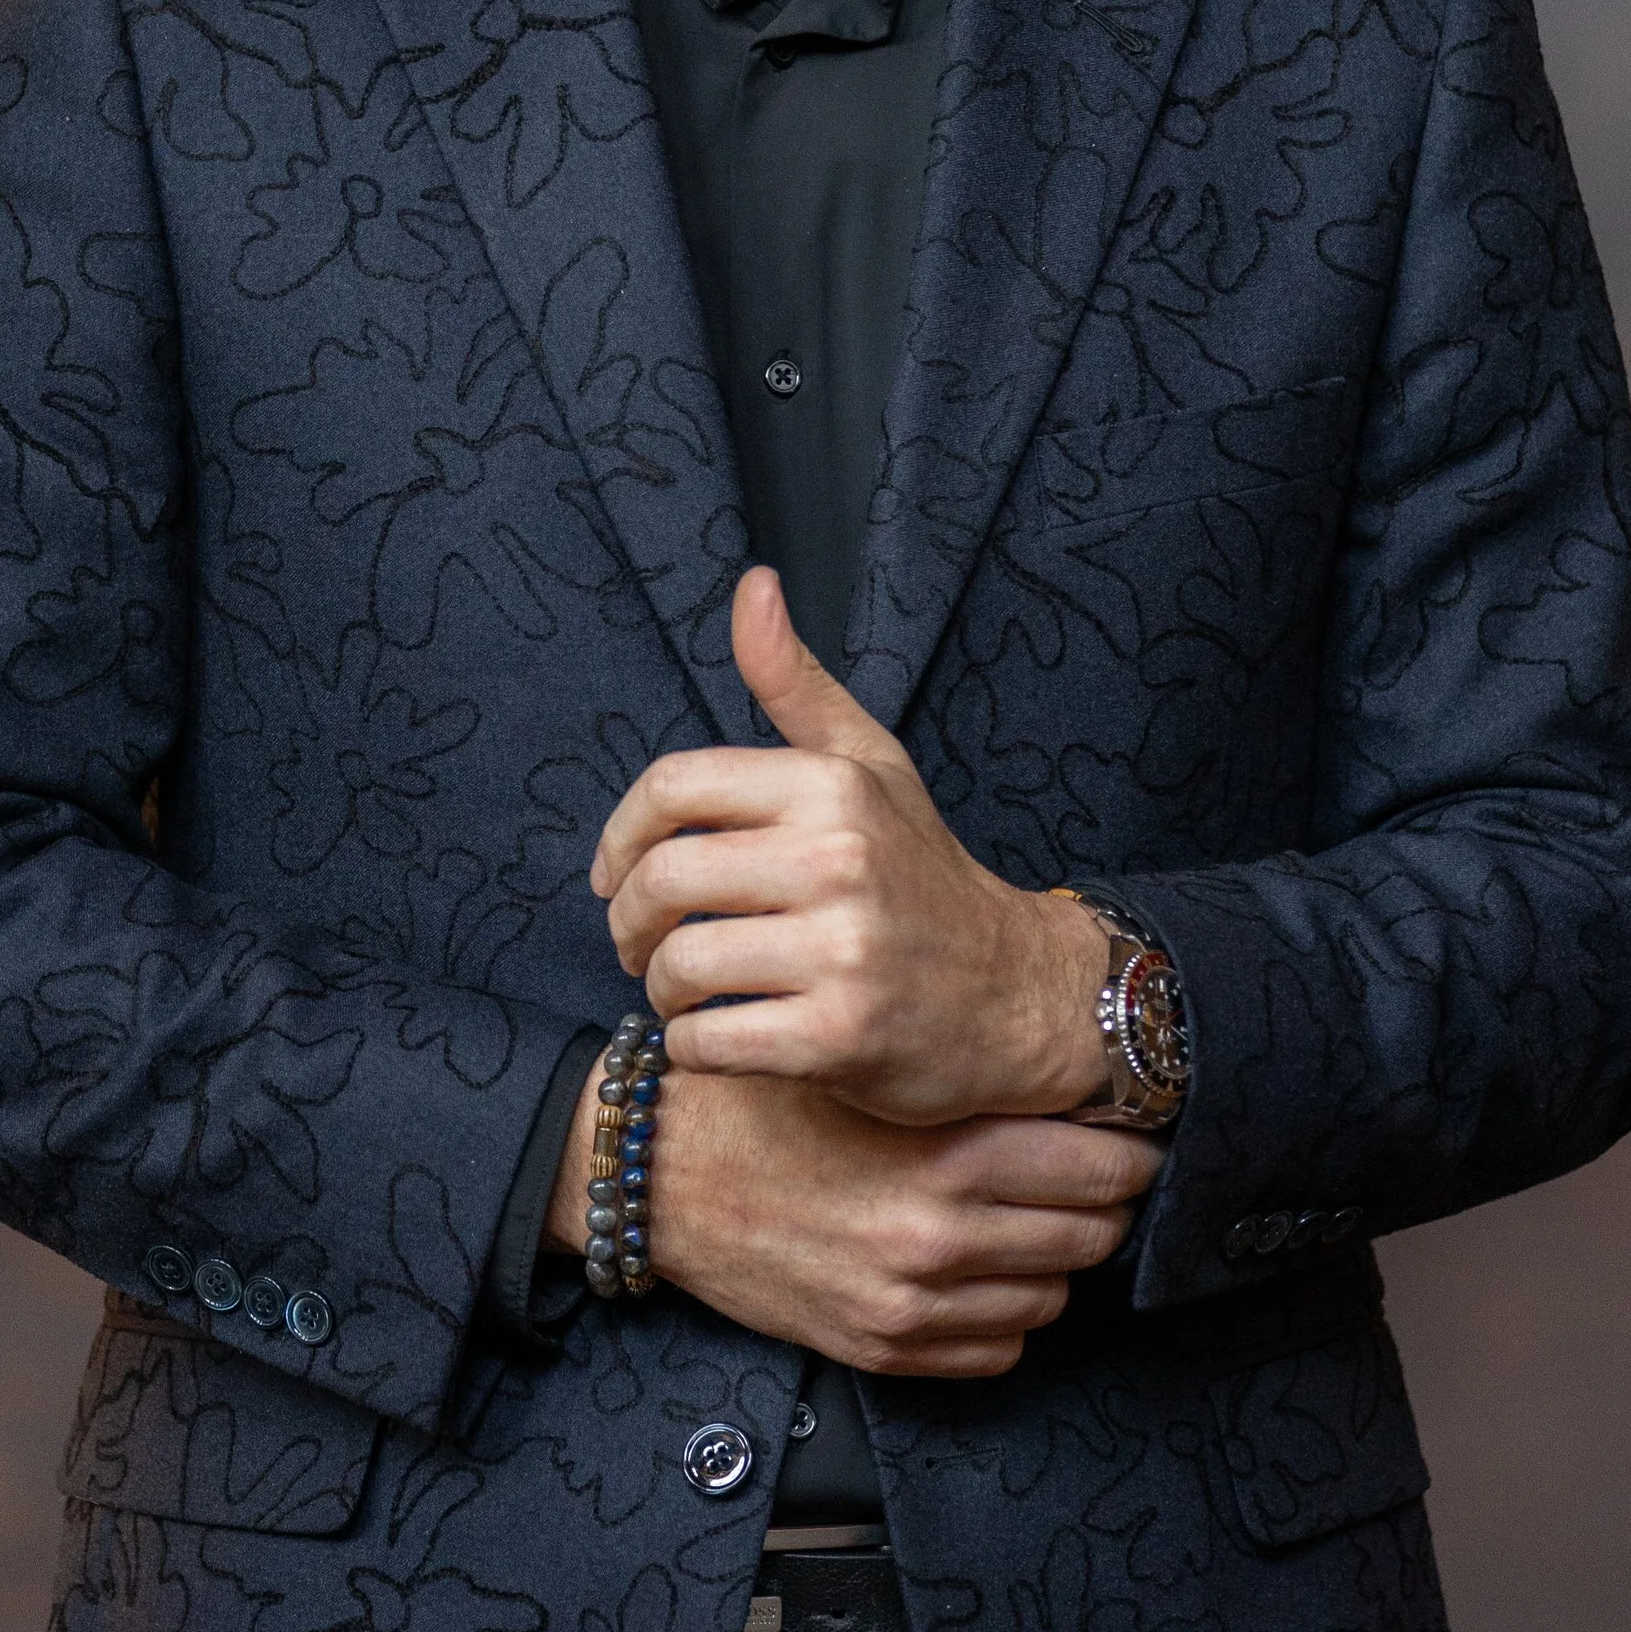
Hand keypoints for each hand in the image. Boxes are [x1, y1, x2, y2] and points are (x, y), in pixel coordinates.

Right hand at [543, 1060, 1156, 1377]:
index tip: (1126, 1133)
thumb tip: (1086, 1099)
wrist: (662, 1177)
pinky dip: (1003, 1315)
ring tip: (1023, 1218)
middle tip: (1087, 1173)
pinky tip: (976, 1271)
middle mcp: (940, 1239)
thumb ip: (977, 1091)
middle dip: (1102, 1202)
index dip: (1129, 1145)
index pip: (1105, 1165)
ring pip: (1054, 1297)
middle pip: (1094, 1234)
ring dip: (1052, 1260)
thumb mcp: (877, 1074)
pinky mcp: (883, 1350)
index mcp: (948, 1156)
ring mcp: (913, 1306)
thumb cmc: (769, 1108)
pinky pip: (1000, 1350)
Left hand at [591, 566, 1118, 1127]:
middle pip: (664, 880)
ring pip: (681, 966)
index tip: (614, 876)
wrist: (1016, 994)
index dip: (619, 837)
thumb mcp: (869, 765)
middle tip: (640, 944)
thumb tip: (753, 585)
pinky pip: (710, 1041)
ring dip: (661, 989)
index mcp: (831, 786)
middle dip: (628, 923)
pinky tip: (718, 1035)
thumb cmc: (922, 876)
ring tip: (684, 993)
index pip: (673, 788)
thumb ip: (796, 684)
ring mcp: (841, 951)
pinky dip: (694, 1046)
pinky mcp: (839, 1035)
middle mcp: (838, 858)